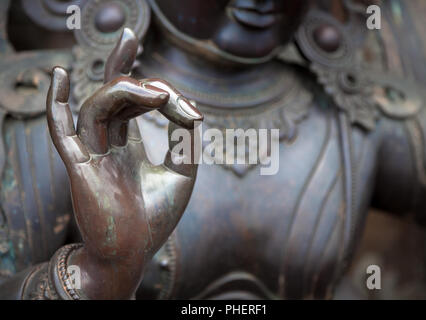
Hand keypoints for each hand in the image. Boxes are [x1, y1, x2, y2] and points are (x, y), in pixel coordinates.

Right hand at [46, 28, 202, 298]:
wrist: (135, 255)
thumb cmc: (155, 218)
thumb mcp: (183, 172)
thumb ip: (187, 137)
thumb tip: (189, 104)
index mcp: (126, 146)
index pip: (130, 104)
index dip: (149, 86)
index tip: (181, 99)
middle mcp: (106, 144)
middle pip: (111, 95)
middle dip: (129, 70)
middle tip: (146, 54)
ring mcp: (91, 153)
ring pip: (97, 107)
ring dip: (125, 91)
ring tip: (156, 92)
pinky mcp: (79, 168)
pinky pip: (62, 131)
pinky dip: (57, 104)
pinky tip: (60, 76)